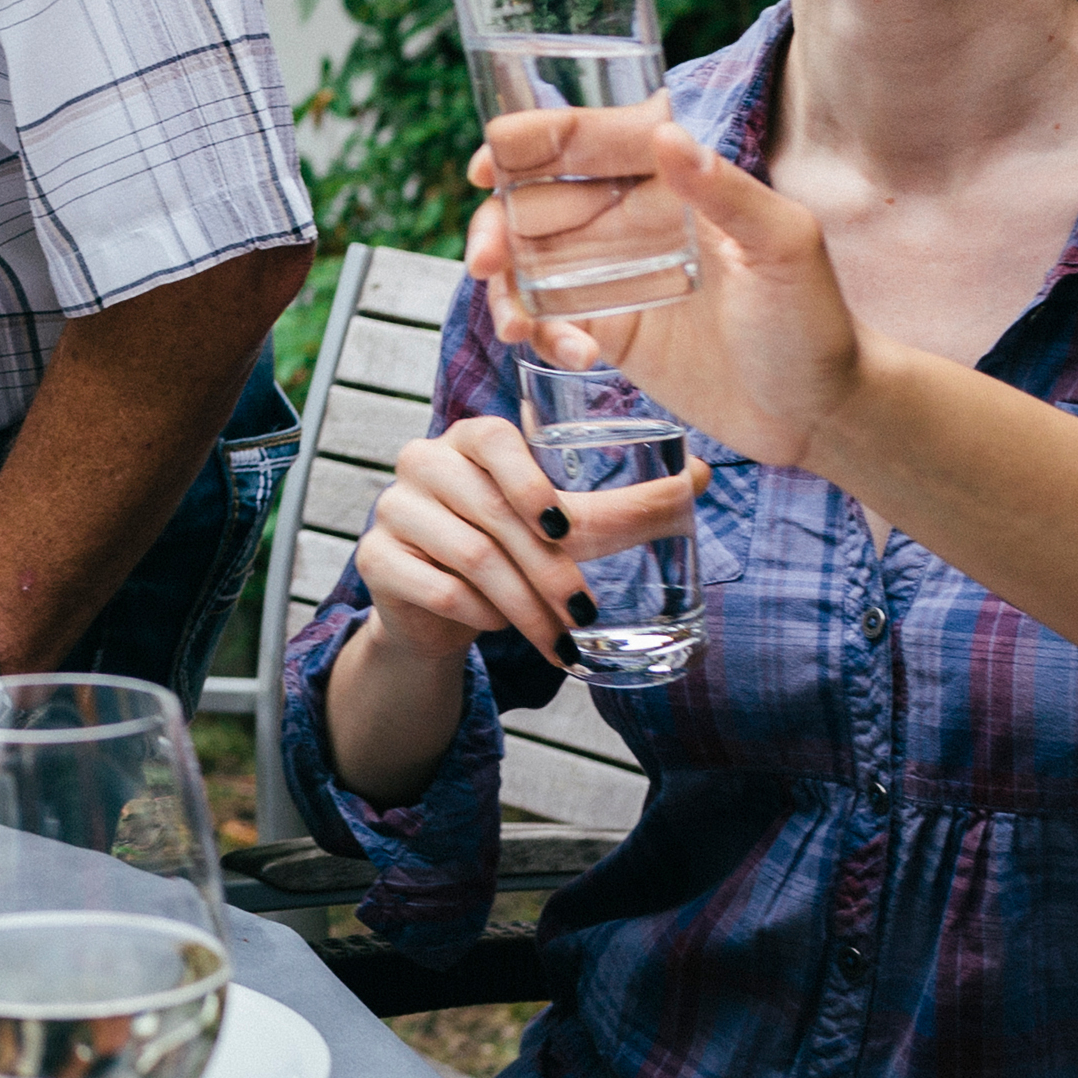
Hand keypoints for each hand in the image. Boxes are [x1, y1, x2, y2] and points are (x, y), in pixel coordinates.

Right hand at [344, 417, 612, 672]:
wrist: (440, 608)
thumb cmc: (511, 549)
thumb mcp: (568, 527)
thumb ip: (627, 506)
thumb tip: (703, 476)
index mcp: (469, 440)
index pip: (492, 439)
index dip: (527, 479)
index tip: (565, 528)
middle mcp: (423, 462)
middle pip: (490, 513)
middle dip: (547, 571)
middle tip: (583, 613)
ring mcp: (392, 508)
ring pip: (469, 556)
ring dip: (522, 605)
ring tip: (558, 639)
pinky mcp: (374, 558)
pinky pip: (437, 588)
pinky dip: (477, 614)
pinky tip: (497, 625)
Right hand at [470, 120, 870, 474]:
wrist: (819, 413)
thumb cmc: (815, 321)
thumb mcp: (784, 248)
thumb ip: (726, 192)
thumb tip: (665, 136)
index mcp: (669, 182)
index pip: (587, 140)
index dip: (528, 141)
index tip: (489, 165)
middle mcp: (631, 220)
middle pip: (535, 200)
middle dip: (495, 225)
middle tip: (484, 263)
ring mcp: (613, 276)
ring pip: (527, 260)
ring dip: (504, 285)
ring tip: (515, 325)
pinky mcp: (606, 329)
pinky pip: (546, 319)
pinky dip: (538, 332)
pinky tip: (572, 356)